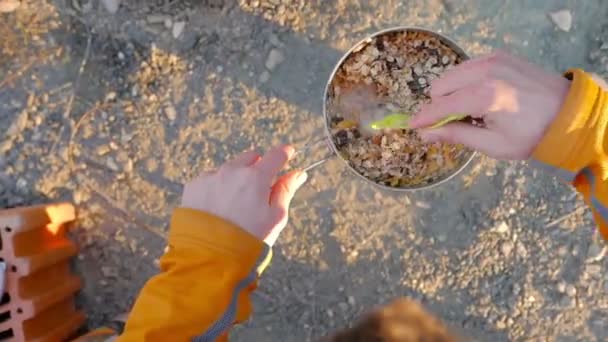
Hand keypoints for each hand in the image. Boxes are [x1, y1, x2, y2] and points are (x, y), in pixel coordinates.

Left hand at [181, 145, 306, 245]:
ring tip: (236, 204)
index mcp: (256, 177)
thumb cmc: (248, 239)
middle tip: (260, 189)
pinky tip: (218, 208)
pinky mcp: (193, 186)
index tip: (288, 154)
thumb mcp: (275, 217)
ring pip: (229, 168)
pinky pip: (210, 179)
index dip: (284, 154)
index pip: (275, 156)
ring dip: (236, 178)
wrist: (209, 256)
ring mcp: (210, 177)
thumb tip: (298, 174)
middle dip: (258, 167)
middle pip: (251, 157)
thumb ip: (286, 191)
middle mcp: (232, 171)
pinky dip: (216, 187)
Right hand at [409, 51, 570, 159]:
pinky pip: (467, 67)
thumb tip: (426, 134)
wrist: (568, 114)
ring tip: (472, 111)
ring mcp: (492, 60)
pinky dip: (466, 82)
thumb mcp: (492, 144)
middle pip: (440, 86)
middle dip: (440, 105)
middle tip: (456, 123)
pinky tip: (482, 97)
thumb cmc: (531, 135)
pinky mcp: (499, 56)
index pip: (440, 106)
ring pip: (452, 74)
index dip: (424, 118)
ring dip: (452, 93)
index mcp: (484, 97)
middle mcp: (485, 72)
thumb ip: (456, 135)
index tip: (411, 126)